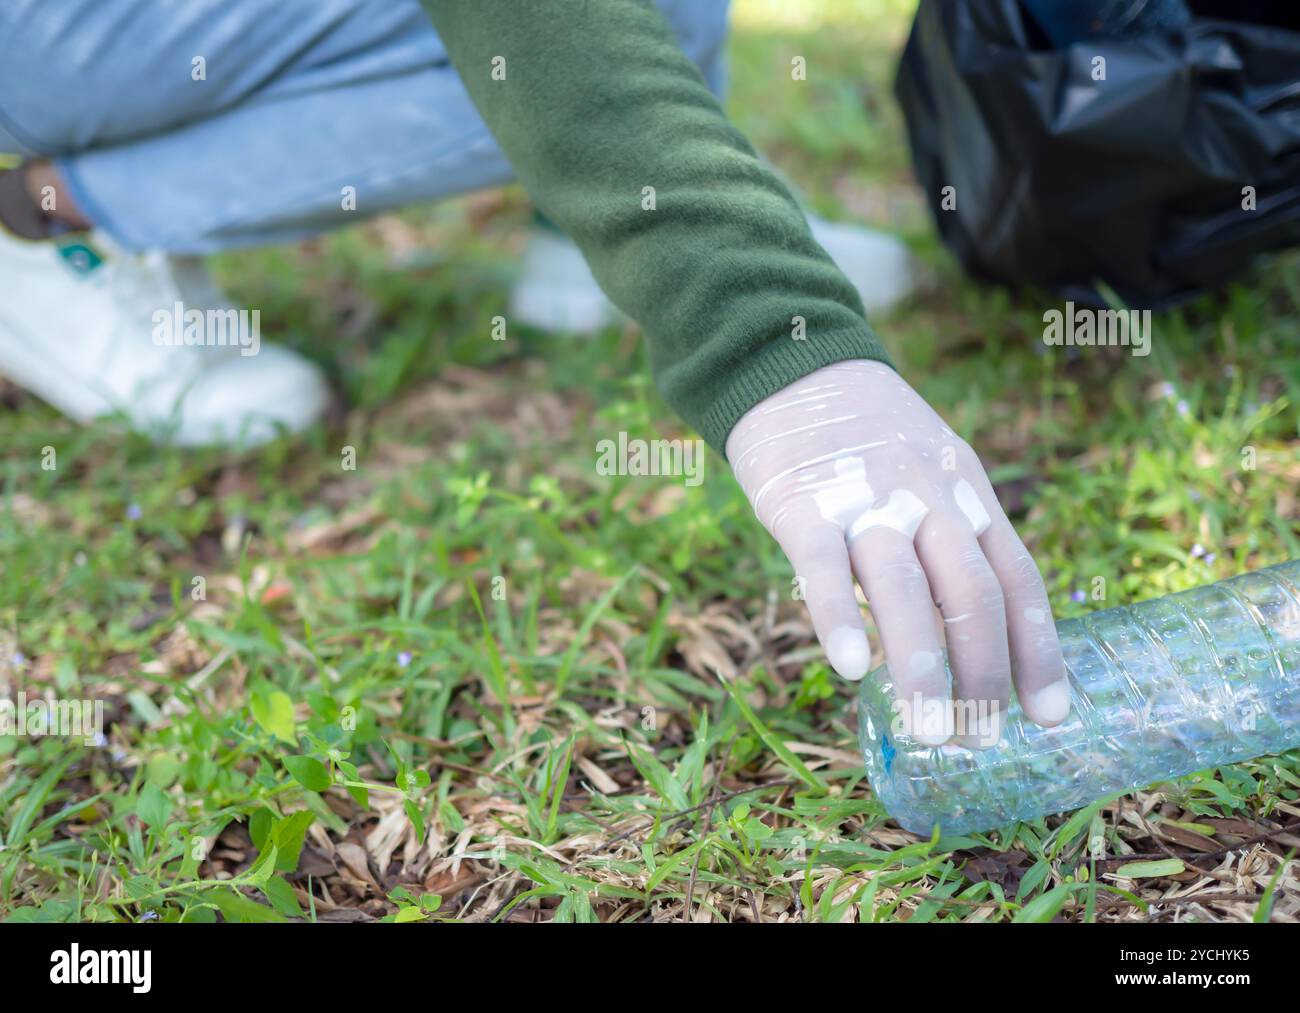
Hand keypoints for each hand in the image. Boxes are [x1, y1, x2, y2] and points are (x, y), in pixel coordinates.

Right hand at [726, 360, 1069, 745]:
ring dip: (923, 665)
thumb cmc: (864, 433)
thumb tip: (965, 630)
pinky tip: (850, 666)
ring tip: (931, 731)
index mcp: (966, 491)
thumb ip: (949, 535)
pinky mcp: (803, 503)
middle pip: (972, 591)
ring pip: (906, 589)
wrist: (793, 361)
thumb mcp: (932, 465)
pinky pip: (825, 568)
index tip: (1050, 713)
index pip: (1016, 578)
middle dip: (984, 671)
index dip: (1037, 648)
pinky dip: (840, 617)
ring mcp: (866, 499)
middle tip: (980, 739)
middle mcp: (928, 496)